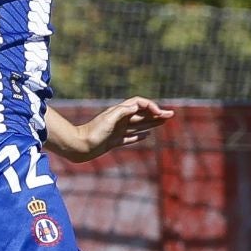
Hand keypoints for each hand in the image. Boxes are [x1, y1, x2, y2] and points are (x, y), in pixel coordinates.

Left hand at [56, 97, 174, 162]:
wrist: (79, 147)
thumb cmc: (92, 132)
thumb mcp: (108, 119)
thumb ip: (122, 111)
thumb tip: (136, 105)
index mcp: (119, 112)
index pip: (139, 104)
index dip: (151, 107)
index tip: (159, 114)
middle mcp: (120, 120)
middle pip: (142, 114)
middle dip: (157, 114)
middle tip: (171, 115)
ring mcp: (118, 131)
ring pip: (139, 125)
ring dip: (152, 123)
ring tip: (164, 122)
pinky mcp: (114, 141)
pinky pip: (131, 137)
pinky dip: (140, 136)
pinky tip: (147, 135)